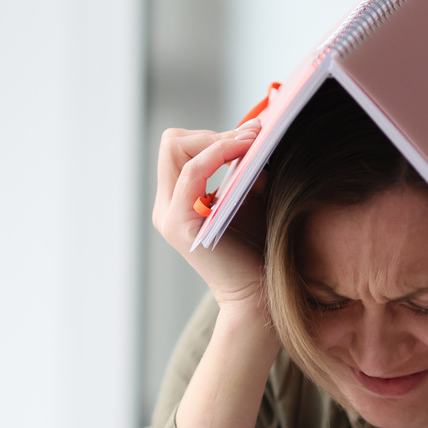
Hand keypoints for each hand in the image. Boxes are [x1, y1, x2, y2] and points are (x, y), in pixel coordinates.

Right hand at [152, 121, 265, 314]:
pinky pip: (190, 172)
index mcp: (179, 200)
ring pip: (175, 148)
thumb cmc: (260, 249)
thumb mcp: (251, 199)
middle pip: (172, 141)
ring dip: (218, 139)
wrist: (260, 295)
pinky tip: (244, 152)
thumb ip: (244, 169)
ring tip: (252, 140)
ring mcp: (169, 216)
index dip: (213, 134)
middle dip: (213, 133)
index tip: (250, 133)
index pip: (180, 147)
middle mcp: (167, 207)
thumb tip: (255, 132)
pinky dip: (217, 155)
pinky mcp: (180, 224)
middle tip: (250, 137)